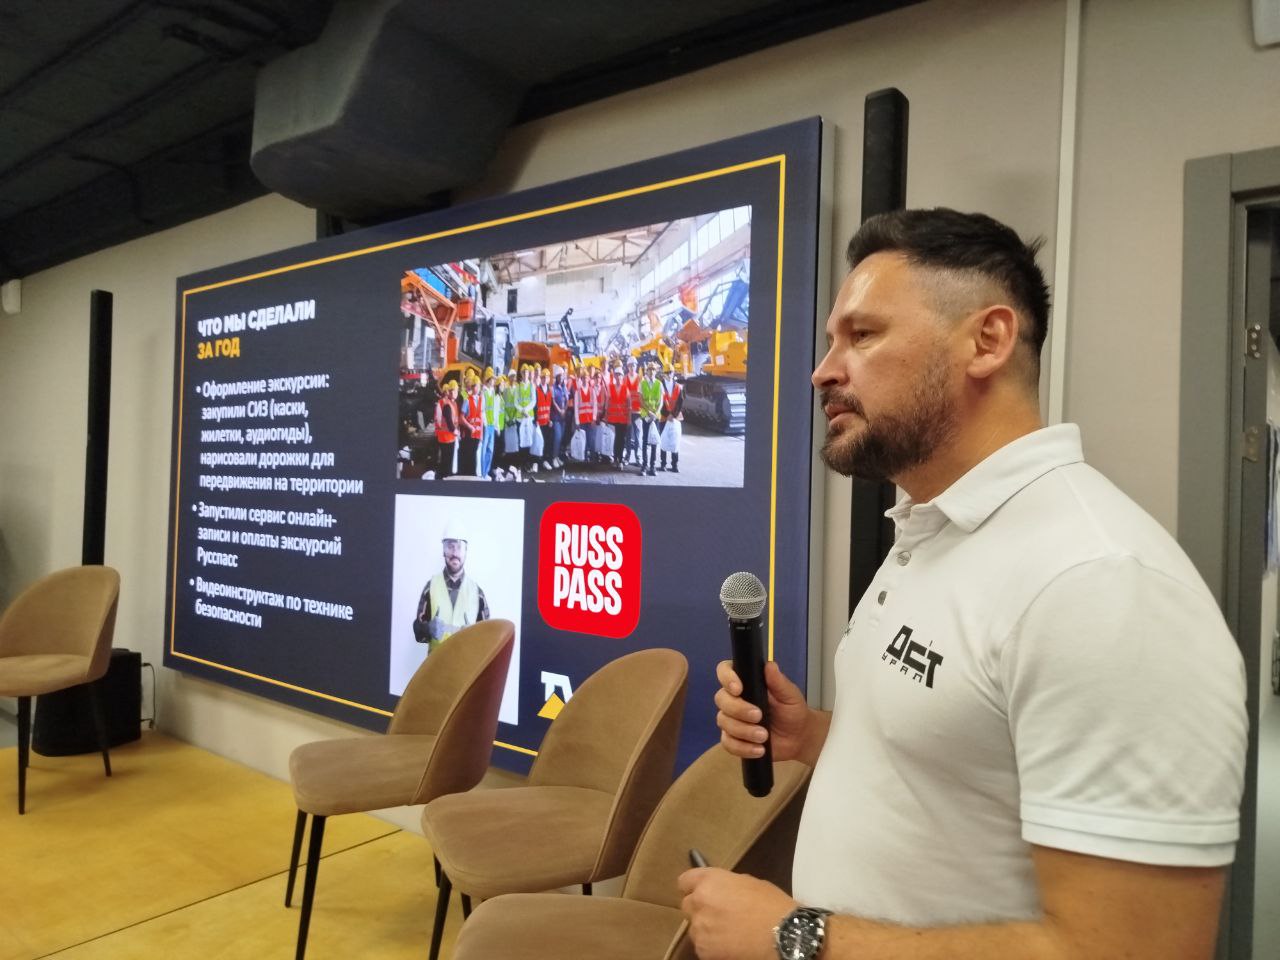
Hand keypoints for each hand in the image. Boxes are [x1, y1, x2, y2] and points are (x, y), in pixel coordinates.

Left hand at [678, 867, 794, 959]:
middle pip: (687, 905)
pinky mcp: (704, 951)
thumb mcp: (748, 883)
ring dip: (706, 928)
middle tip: (718, 914)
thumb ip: (726, 885)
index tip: (701, 892)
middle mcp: (699, 903)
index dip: (693, 887)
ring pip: (694, 928)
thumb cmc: (771, 905)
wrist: (782, 935)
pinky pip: (702, 946)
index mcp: (709, 881)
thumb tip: (720, 890)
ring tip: (728, 932)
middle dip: (699, 908)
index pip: (685, 881)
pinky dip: (712, 946)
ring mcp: (700, 929)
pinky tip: (730, 945)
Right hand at [715, 660, 813, 763]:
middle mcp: (734, 699)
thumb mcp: (790, 696)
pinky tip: (759, 750)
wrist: (798, 738)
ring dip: (743, 730)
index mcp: (746, 682)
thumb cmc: (793, 711)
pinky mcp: (733, 739)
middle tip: (759, 716)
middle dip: (738, 709)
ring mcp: (732, 720)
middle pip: (721, 699)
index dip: (726, 678)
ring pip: (724, 722)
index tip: (738, 689)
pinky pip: (727, 743)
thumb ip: (779, 682)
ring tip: (764, 736)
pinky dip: (742, 748)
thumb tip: (770, 665)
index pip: (725, 671)